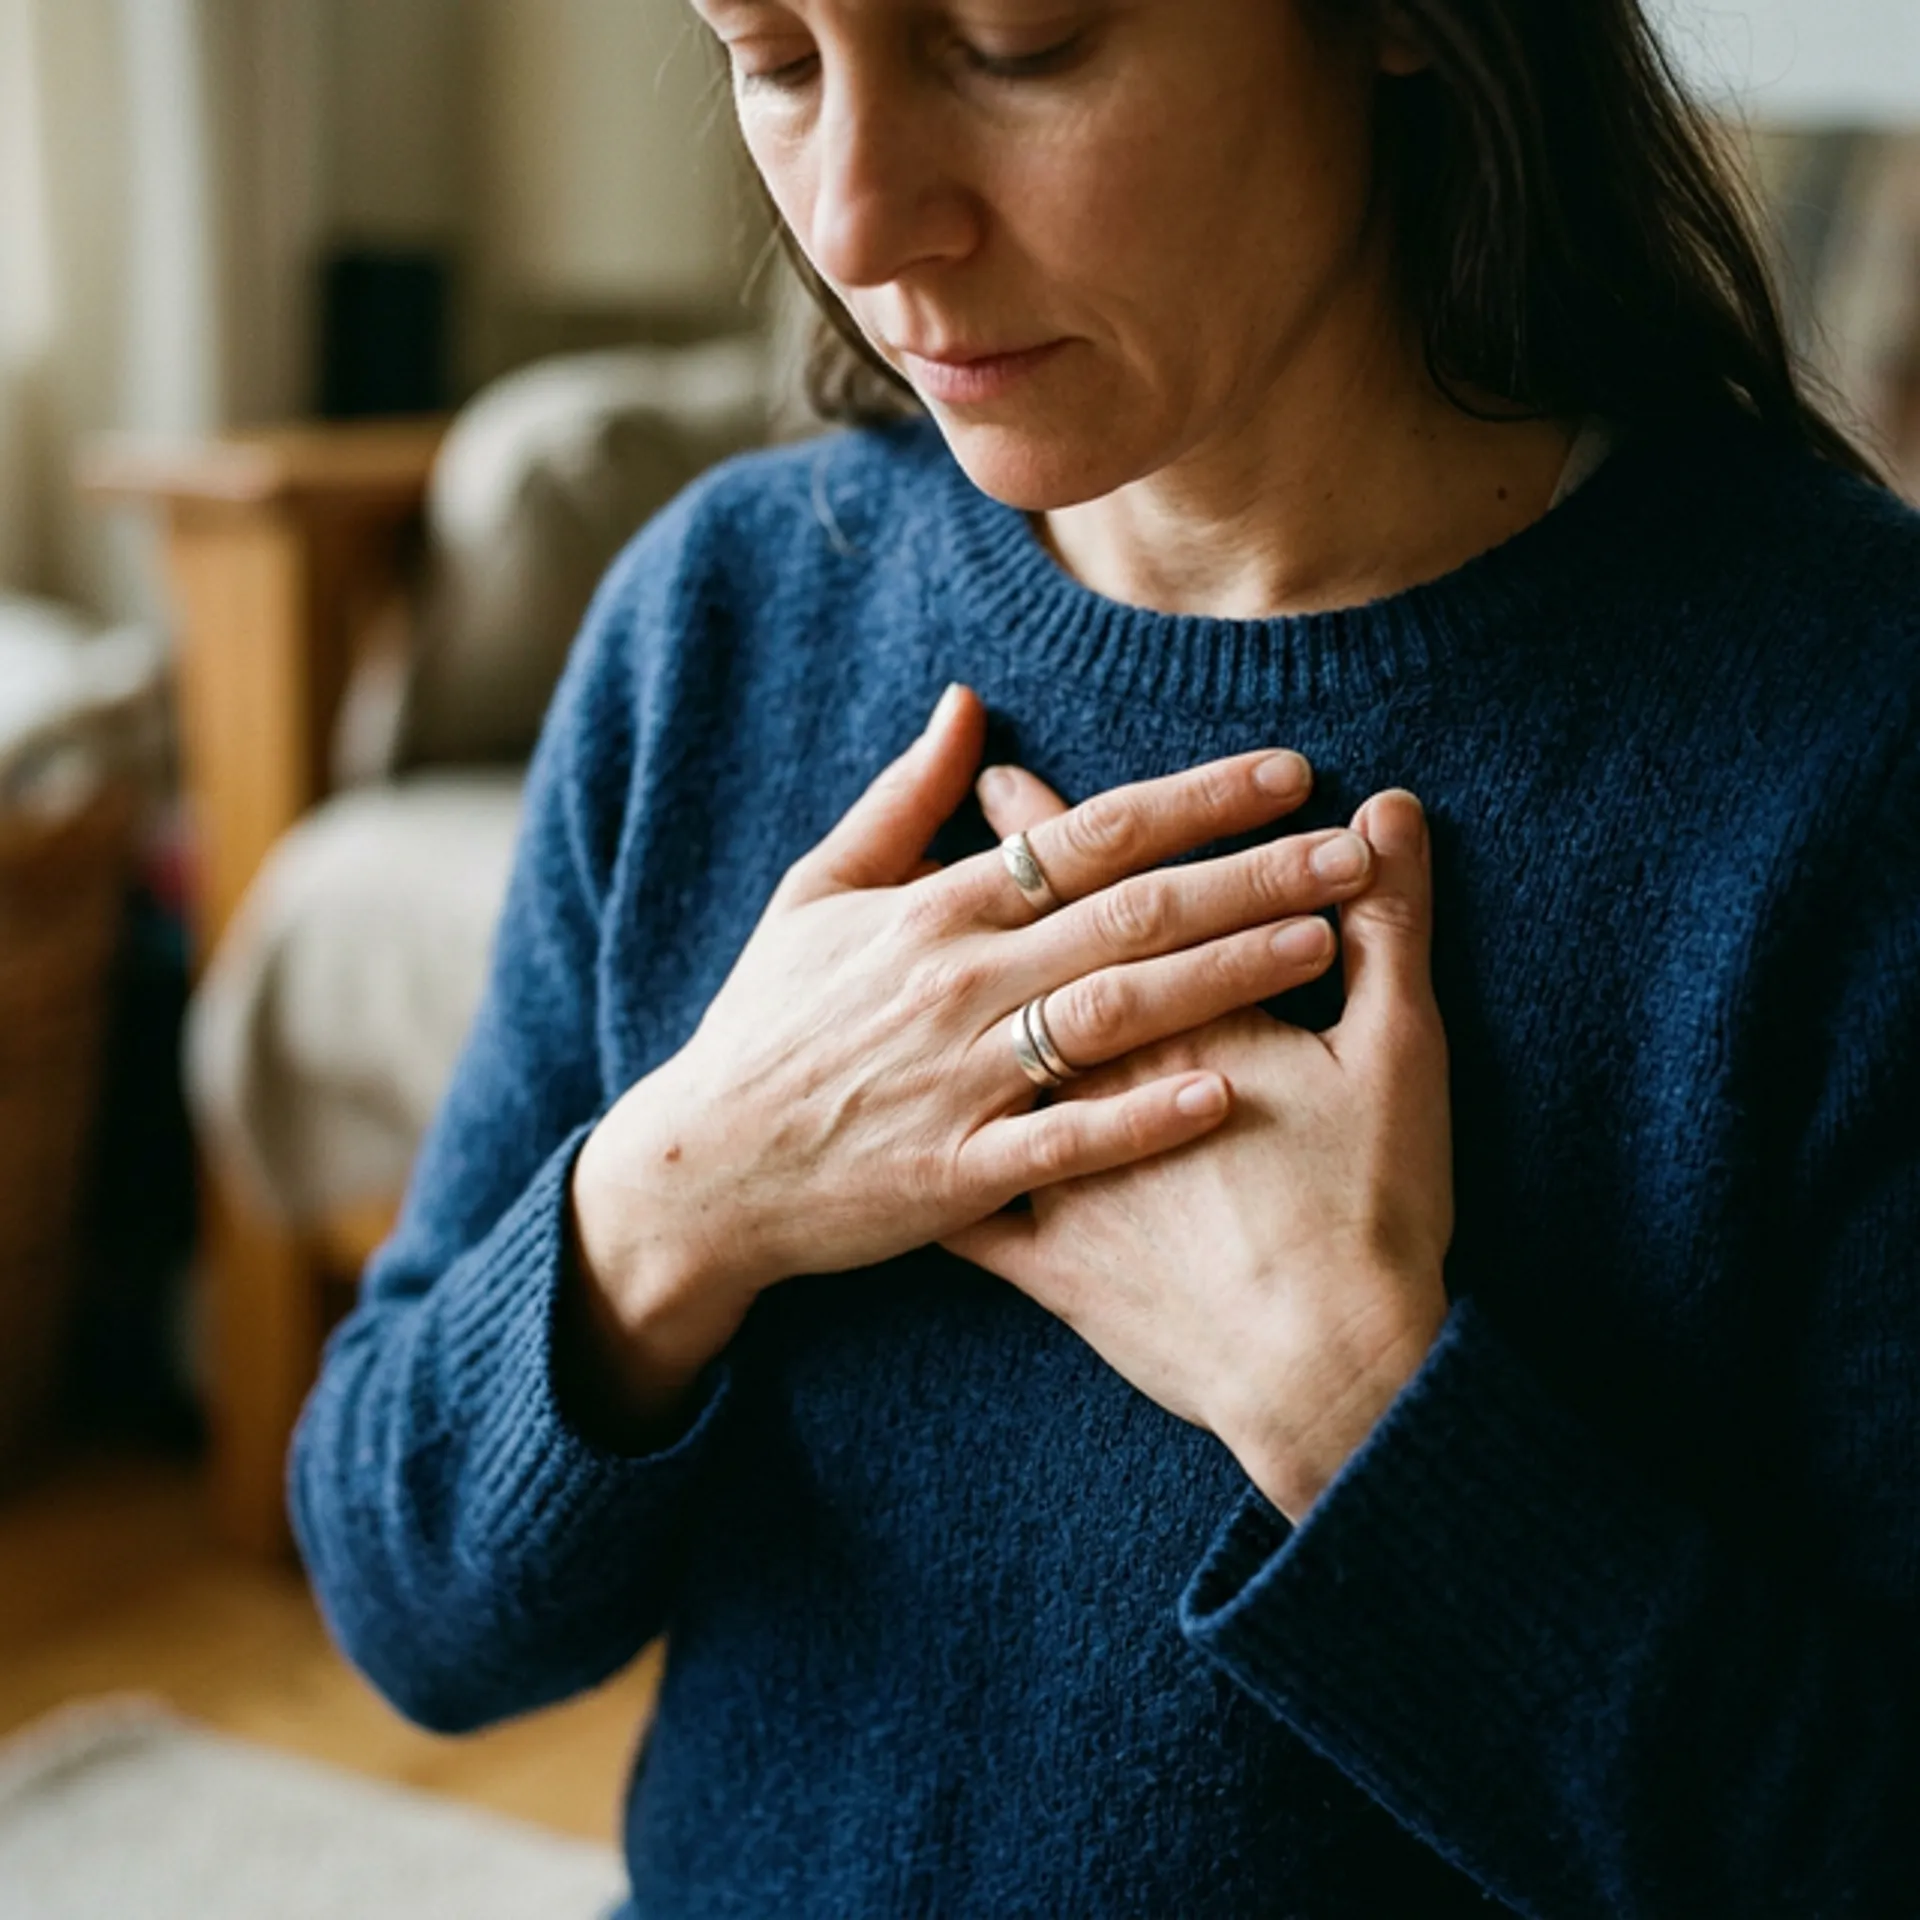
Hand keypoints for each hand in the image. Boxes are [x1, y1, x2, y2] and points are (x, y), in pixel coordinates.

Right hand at [570, 683, 1382, 1394]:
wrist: (703, 1168)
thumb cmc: (767, 1024)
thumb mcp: (815, 894)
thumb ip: (901, 801)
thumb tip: (966, 705)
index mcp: (934, 908)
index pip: (1089, 833)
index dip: (1197, 798)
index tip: (1292, 771)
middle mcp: (958, 982)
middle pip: (1129, 912)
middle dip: (1251, 874)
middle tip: (1352, 850)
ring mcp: (960, 1079)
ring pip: (1116, 1011)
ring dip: (1226, 974)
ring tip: (1326, 942)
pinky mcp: (959, 1175)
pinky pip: (1068, 1143)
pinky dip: (1144, 1116)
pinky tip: (1227, 1089)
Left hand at [938, 771, 1453, 1523]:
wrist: (1330, 1365)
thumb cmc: (1373, 1207)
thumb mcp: (1404, 1051)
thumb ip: (1393, 926)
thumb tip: (1389, 810)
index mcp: (1176, 1019)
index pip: (1096, 898)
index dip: (1048, 831)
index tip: (997, 780)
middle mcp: (1094, 1080)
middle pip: (1019, 965)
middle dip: (973, 902)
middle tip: (919, 861)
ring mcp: (1058, 1173)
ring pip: (977, 1073)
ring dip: (944, 1015)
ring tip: (907, 971)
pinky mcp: (1049, 1263)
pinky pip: (966, 1216)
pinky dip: (928, 1173)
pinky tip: (889, 1152)